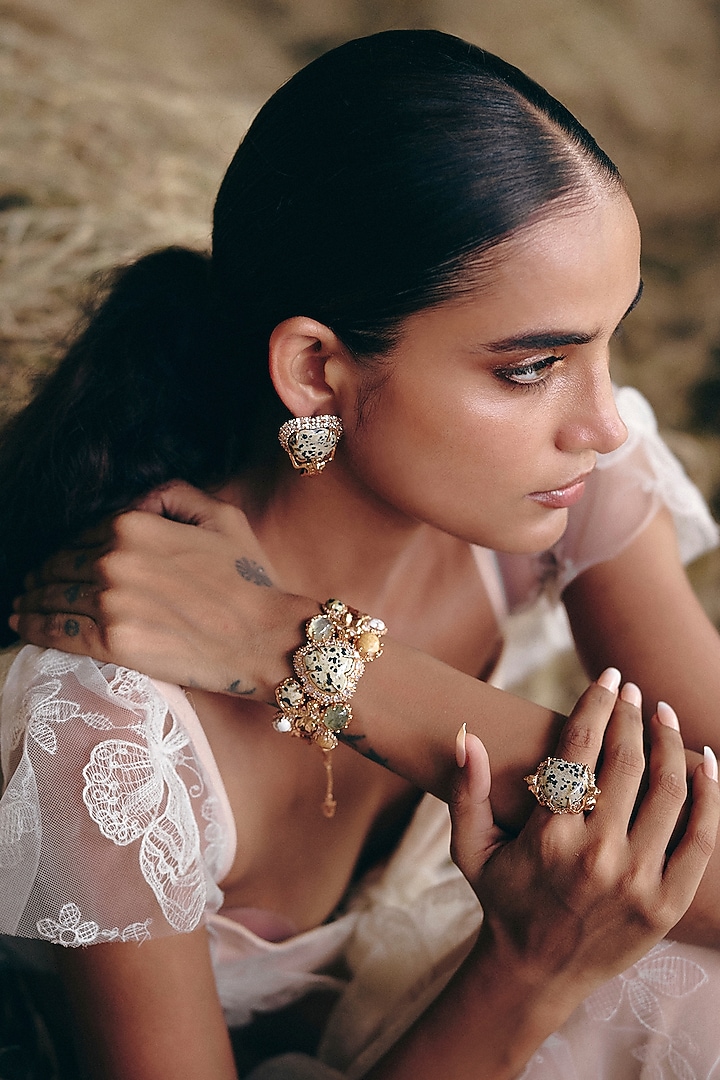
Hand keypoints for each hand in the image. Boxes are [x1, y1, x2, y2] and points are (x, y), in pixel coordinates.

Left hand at [10, 481, 314, 699]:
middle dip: (45, 573)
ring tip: (23, 603)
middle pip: (61, 564)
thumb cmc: (250, 579)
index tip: (60, 560)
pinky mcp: (113, 643)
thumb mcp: (222, 517)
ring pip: (53, 597)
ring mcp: (111, 603)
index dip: (70, 548)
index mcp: (135, 525)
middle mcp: (115, 560)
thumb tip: (140, 499)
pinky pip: (58, 632)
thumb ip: (175, 495)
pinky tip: (22, 624)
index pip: (84, 533)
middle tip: (35, 583)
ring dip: (33, 599)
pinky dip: (33, 626)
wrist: (265, 636)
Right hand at [449, 672, 719, 1013]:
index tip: (609, 677)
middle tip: (635, 692)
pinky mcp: (667, 903)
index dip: (597, 704)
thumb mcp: (470, 848)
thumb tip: (466, 736)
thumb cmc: (503, 901)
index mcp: (548, 836)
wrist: (537, 975)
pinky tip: (707, 762)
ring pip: (667, 791)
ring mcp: (637, 881)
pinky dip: (710, 794)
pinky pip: (701, 837)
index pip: (579, 749)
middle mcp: (595, 855)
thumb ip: (466, 792)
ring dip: (670, 743)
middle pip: (626, 762)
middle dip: (633, 716)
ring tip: (665, 715)